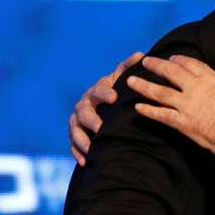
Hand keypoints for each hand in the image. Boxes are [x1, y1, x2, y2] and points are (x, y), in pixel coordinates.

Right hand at [69, 50, 143, 164]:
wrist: (107, 106)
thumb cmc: (118, 91)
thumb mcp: (123, 80)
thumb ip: (129, 68)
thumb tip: (140, 54)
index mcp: (97, 91)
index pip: (99, 90)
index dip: (105, 93)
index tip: (114, 97)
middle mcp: (84, 105)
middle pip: (83, 112)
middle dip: (91, 119)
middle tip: (99, 126)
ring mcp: (78, 121)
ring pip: (75, 129)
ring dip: (82, 139)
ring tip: (92, 148)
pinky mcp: (77, 135)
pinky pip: (74, 144)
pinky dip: (78, 152)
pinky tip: (86, 161)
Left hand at [130, 56, 214, 154]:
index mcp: (210, 79)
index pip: (190, 64)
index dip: (178, 60)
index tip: (172, 59)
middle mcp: (194, 88)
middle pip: (170, 73)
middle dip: (156, 66)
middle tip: (145, 62)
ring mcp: (185, 105)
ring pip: (159, 92)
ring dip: (143, 85)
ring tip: (131, 80)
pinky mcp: (181, 121)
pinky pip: (160, 114)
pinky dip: (148, 111)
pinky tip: (138, 108)